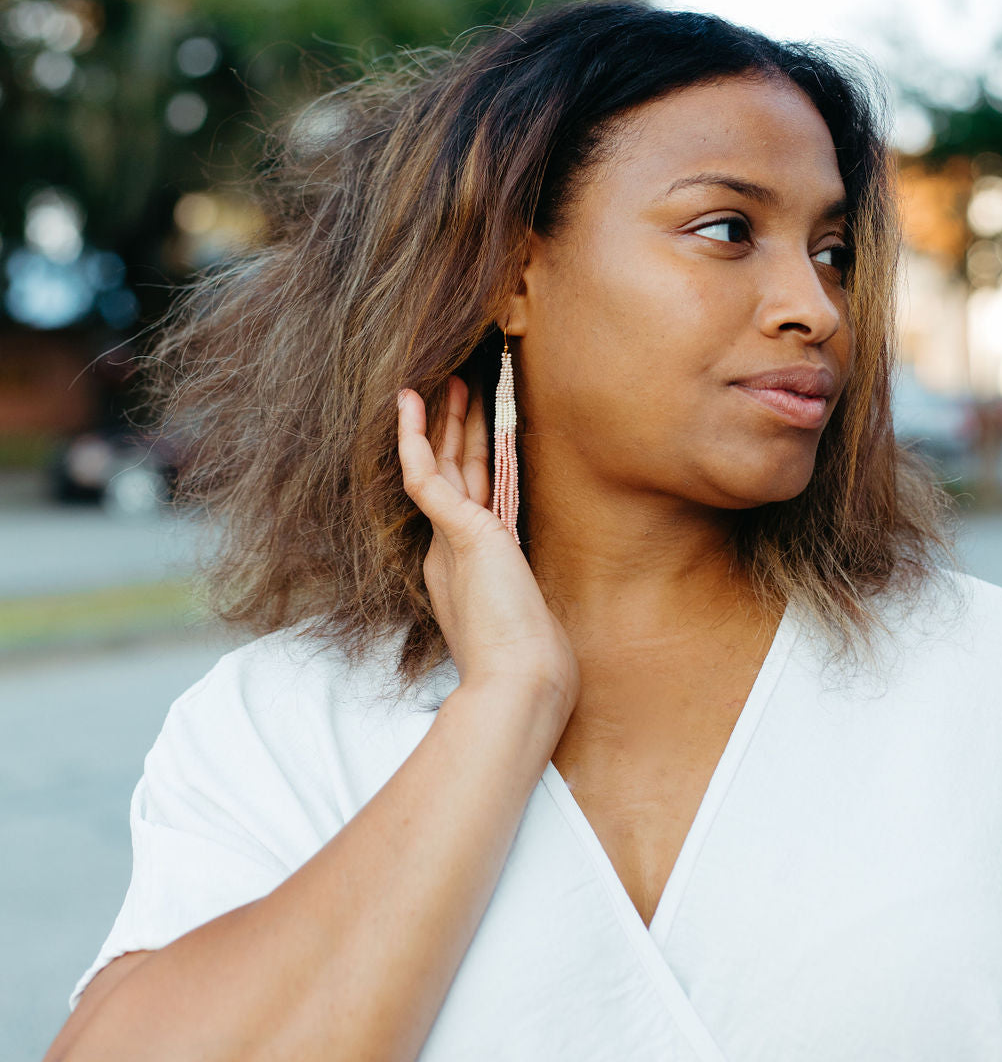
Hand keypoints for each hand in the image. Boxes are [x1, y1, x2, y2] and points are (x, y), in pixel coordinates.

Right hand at [397, 377, 578, 721]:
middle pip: (451, 474)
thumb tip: (521, 571)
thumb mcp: (527, 609)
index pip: (465, 497)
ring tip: (444, 379)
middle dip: (452, 429)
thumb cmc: (530, 658)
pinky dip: (414, 440)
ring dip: (441, 421)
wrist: (520, 682)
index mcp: (466, 563)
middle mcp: (451, 549)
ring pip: (439, 466)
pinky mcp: (456, 534)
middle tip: (452, 385)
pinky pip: (424, 477)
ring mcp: (450, 540)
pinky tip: (410, 404)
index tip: (470, 425)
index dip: (466, 457)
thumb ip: (517, 582)